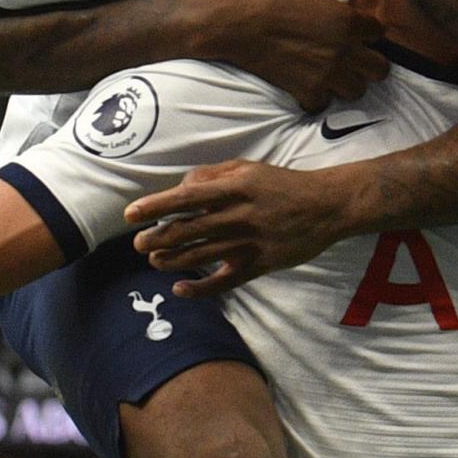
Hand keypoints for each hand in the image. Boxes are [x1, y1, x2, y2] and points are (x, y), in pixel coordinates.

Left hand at [127, 159, 358, 297]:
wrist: (327, 207)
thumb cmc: (282, 185)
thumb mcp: (248, 168)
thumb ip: (212, 175)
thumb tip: (180, 189)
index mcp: (236, 187)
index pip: (186, 197)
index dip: (155, 206)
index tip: (131, 214)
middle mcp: (240, 215)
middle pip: (189, 230)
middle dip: (158, 238)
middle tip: (137, 244)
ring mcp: (250, 243)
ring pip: (201, 256)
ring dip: (172, 261)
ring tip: (153, 261)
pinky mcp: (260, 265)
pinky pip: (225, 281)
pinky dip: (200, 288)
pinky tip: (180, 289)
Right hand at [207, 0, 388, 112]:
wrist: (236, 23)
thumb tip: (339, 0)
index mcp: (347, 20)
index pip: (379, 32)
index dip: (369, 32)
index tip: (359, 33)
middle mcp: (344, 50)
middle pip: (380, 69)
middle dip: (370, 63)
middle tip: (356, 59)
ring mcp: (327, 74)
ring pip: (358, 91)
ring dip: (348, 83)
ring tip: (334, 75)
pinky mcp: (306, 91)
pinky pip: (324, 104)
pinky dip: (318, 98)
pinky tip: (309, 87)